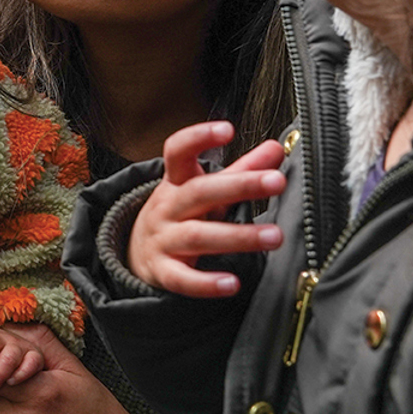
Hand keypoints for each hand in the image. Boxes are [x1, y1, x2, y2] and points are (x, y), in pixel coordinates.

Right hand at [127, 121, 285, 296]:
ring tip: (274, 236)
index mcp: (176, 181)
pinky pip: (182, 279)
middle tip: (277, 181)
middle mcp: (167, 207)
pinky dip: (206, 283)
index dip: (199, 137)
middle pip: (199, 192)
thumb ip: (242, 169)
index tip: (228, 129)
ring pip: (198, 236)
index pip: (178, 151)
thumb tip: (276, 147)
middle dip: (239, 186)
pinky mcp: (163, 272)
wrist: (135, 253)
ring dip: (238, 236)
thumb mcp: (204, 188)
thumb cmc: (181, 214)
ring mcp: (163, 240)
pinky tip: (232, 284)